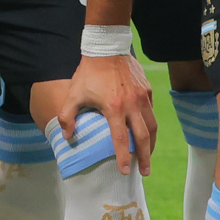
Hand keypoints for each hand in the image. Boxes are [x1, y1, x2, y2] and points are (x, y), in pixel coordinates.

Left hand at [67, 53, 156, 177]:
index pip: (120, 140)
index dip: (123, 157)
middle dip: (145, 157)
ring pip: (152, 126)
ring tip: (149, 156)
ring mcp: (142, 97)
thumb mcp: (74, 94)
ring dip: (151, 143)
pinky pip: (151, 111)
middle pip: (143, 137)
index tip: (125, 171)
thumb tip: (66, 137)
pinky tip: (147, 131)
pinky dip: (151, 124)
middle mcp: (131, 105)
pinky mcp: (147, 90)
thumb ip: (67, 116)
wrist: (106, 47)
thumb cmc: (89, 72)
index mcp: (113, 108)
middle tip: (145, 172)